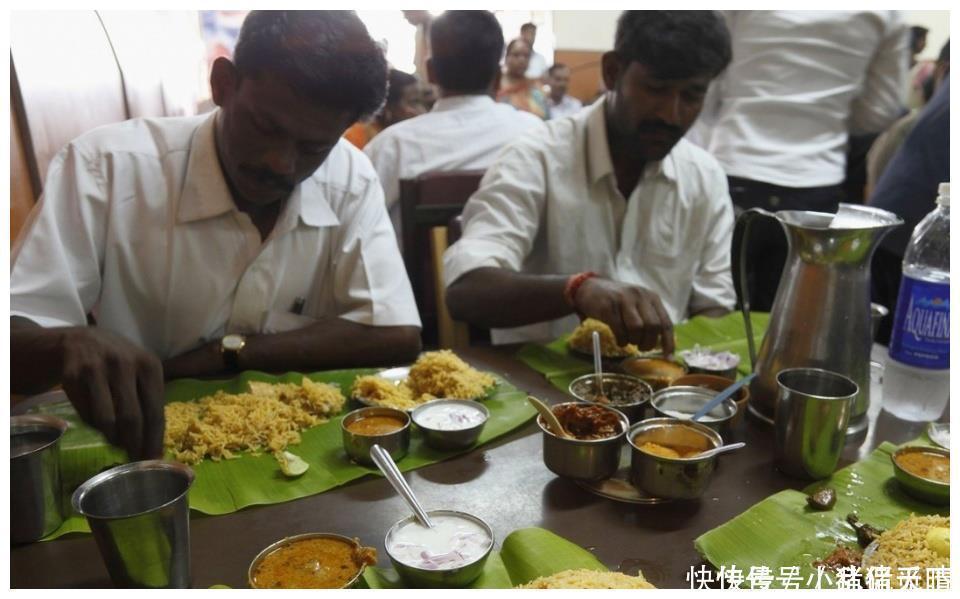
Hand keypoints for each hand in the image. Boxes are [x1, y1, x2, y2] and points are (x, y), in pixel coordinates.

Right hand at [58, 328, 164, 459]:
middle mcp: (124, 364)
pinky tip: (98, 424)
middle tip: (134, 459)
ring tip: (116, 442)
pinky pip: (85, 413)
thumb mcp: (141, 372)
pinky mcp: (73, 376)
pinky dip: (93, 424)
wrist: (81, 341)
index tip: (153, 459)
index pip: (155, 411)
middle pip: (132, 418)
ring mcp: (97, 369)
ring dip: (112, 437)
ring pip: (106, 419)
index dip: (154, 439)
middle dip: (134, 444)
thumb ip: (149, 401)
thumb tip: (154, 444)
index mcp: (149, 365)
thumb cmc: (120, 362)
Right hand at [572, 277, 674, 354]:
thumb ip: (649, 318)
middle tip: (641, 348)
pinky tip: (619, 341)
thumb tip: (662, 343)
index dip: (668, 342)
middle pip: (653, 326)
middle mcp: (640, 296)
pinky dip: (621, 340)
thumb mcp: (636, 304)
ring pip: (637, 328)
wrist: (588, 288)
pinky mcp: (609, 307)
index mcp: (651, 297)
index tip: (668, 358)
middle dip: (648, 342)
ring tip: (628, 342)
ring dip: (634, 341)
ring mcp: (624, 300)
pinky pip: (620, 329)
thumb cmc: (616, 300)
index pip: (665, 322)